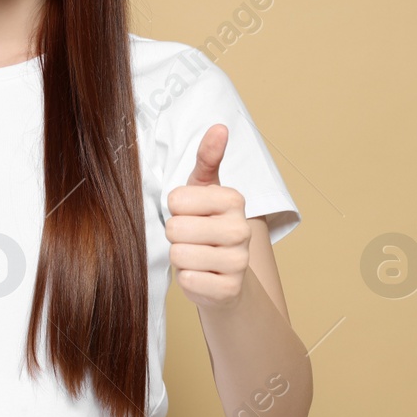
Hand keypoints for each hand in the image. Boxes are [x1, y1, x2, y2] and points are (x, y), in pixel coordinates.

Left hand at [167, 124, 250, 310]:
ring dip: (180, 258)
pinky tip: (202, 275)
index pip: (176, 200)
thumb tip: (219, 126)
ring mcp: (238, 262)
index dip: (174, 210)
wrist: (224, 274)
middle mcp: (241, 229)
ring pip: (180, 255)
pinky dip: (188, 280)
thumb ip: (208, 157)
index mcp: (234, 199)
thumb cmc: (206, 224)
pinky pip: (188, 280)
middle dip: (175, 235)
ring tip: (196, 255)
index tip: (191, 214)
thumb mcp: (203, 188)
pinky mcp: (229, 289)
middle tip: (191, 238)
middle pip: (176, 229)